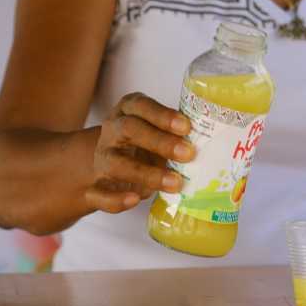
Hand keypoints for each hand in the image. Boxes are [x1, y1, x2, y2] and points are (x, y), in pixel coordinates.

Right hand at [85, 92, 193, 212]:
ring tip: (175, 182)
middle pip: (129, 130)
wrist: (106, 167)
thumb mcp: (157, 132)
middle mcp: (111, 131)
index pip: (141, 105)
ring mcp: (101, 158)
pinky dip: (116, 199)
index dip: (163, 115)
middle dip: (160, 141)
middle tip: (188, 153)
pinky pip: (98, 194)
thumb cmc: (143, 144)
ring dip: (147, 173)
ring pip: (116, 163)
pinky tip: (136, 199)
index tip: (186, 127)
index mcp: (127, 111)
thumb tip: (211, 144)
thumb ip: (176, 135)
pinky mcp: (94, 186)